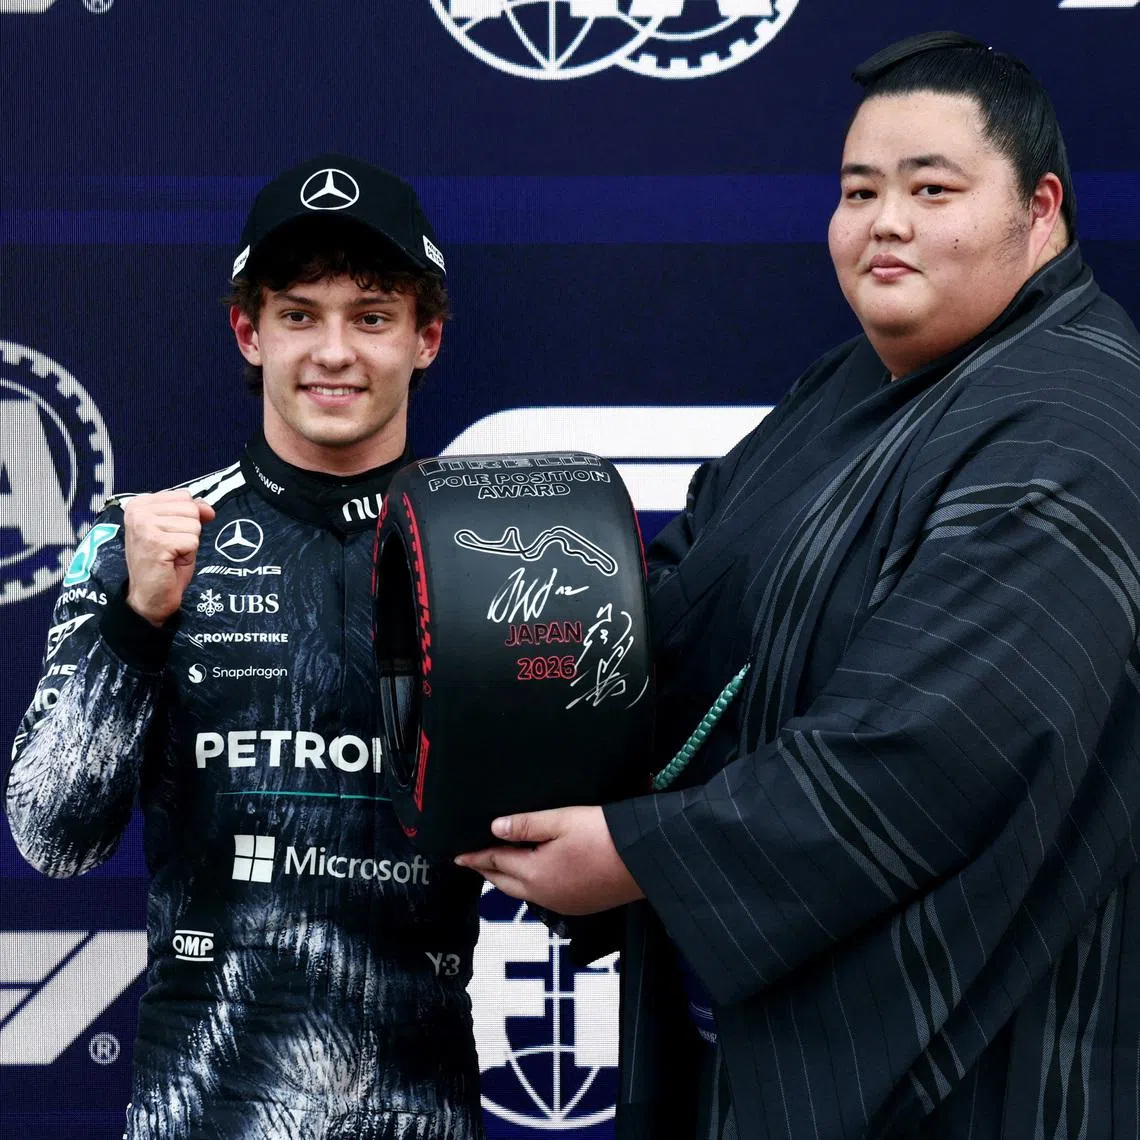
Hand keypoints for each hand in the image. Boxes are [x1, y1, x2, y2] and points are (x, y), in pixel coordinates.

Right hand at [123, 491, 215, 624]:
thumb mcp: (177, 530)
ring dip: (189, 544)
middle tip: (172, 548)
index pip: (184, 496)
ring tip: (171, 555)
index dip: (187, 518)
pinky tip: (171, 562)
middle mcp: (138, 511)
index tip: (170, 535)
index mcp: (139, 503)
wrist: (149, 596)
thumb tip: (208, 509)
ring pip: (194, 525)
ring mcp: (145, 525)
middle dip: (189, 531)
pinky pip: (193, 541)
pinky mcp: (156, 542)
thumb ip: (191, 512)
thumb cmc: (163, 564)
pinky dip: (188, 555)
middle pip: (191, 509)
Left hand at [455, 806, 643, 914]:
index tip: (457, 855)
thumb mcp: (562, 820)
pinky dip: (530, 885)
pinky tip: (535, 874)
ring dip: (509, 878)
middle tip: (473, 860)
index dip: (476, 856)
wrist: (646, 860)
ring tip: (500, 864)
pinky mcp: (580, 906)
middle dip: (487, 870)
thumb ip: (526, 825)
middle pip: (505, 883)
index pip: (496, 862)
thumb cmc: (604, 835)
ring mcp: (563, 904)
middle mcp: (544, 895)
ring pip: (524, 892)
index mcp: (535, 873)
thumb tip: (495, 828)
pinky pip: (543, 897)